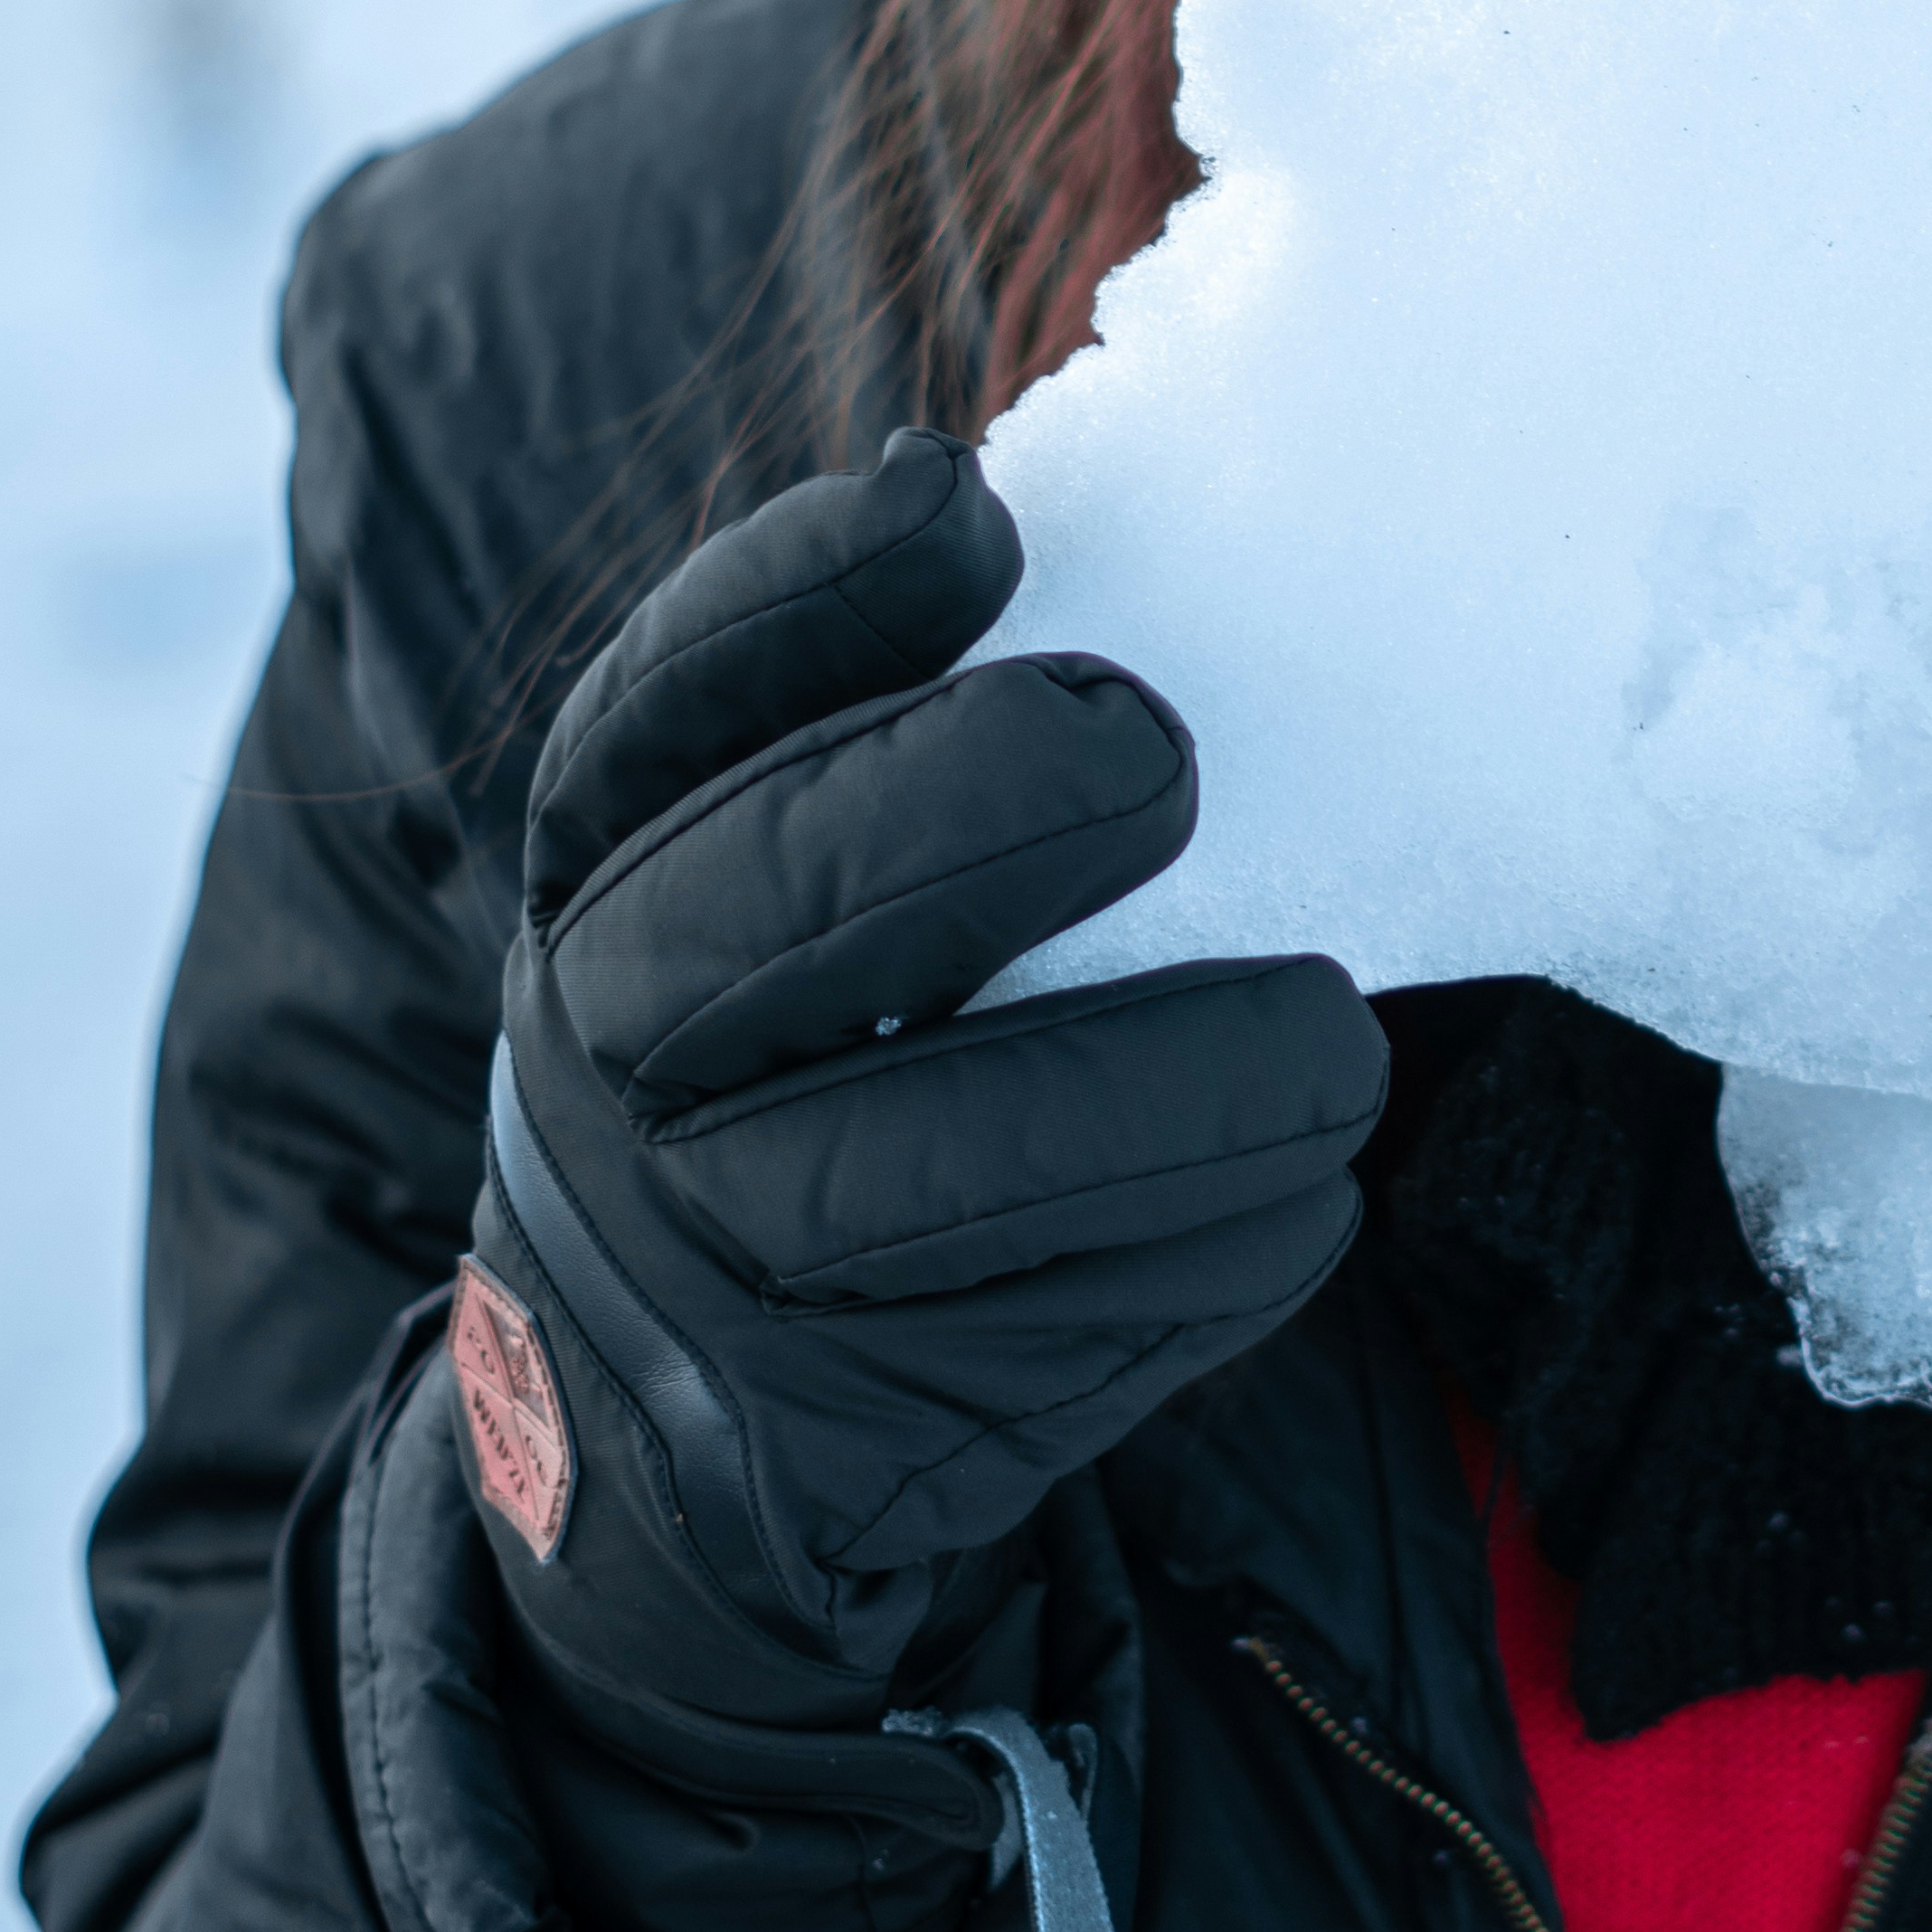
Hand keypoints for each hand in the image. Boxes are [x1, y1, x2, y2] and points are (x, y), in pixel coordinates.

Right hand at [461, 427, 1386, 1696]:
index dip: (806, 595)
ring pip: (918, 1174)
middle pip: (764, 913)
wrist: (671, 1407)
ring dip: (1165, 1093)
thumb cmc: (808, 1040)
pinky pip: (1034, 1336)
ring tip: (1328, 1041)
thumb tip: (1011, 507)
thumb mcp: (770, 861)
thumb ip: (883, 715)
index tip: (969, 515)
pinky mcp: (815, 1424)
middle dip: (978, 810)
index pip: (663, 699)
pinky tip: (1297, 1190)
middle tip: (1162, 760)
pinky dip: (1199, 1255)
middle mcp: (603, 1041)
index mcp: (603, 858)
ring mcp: (694, 1253)